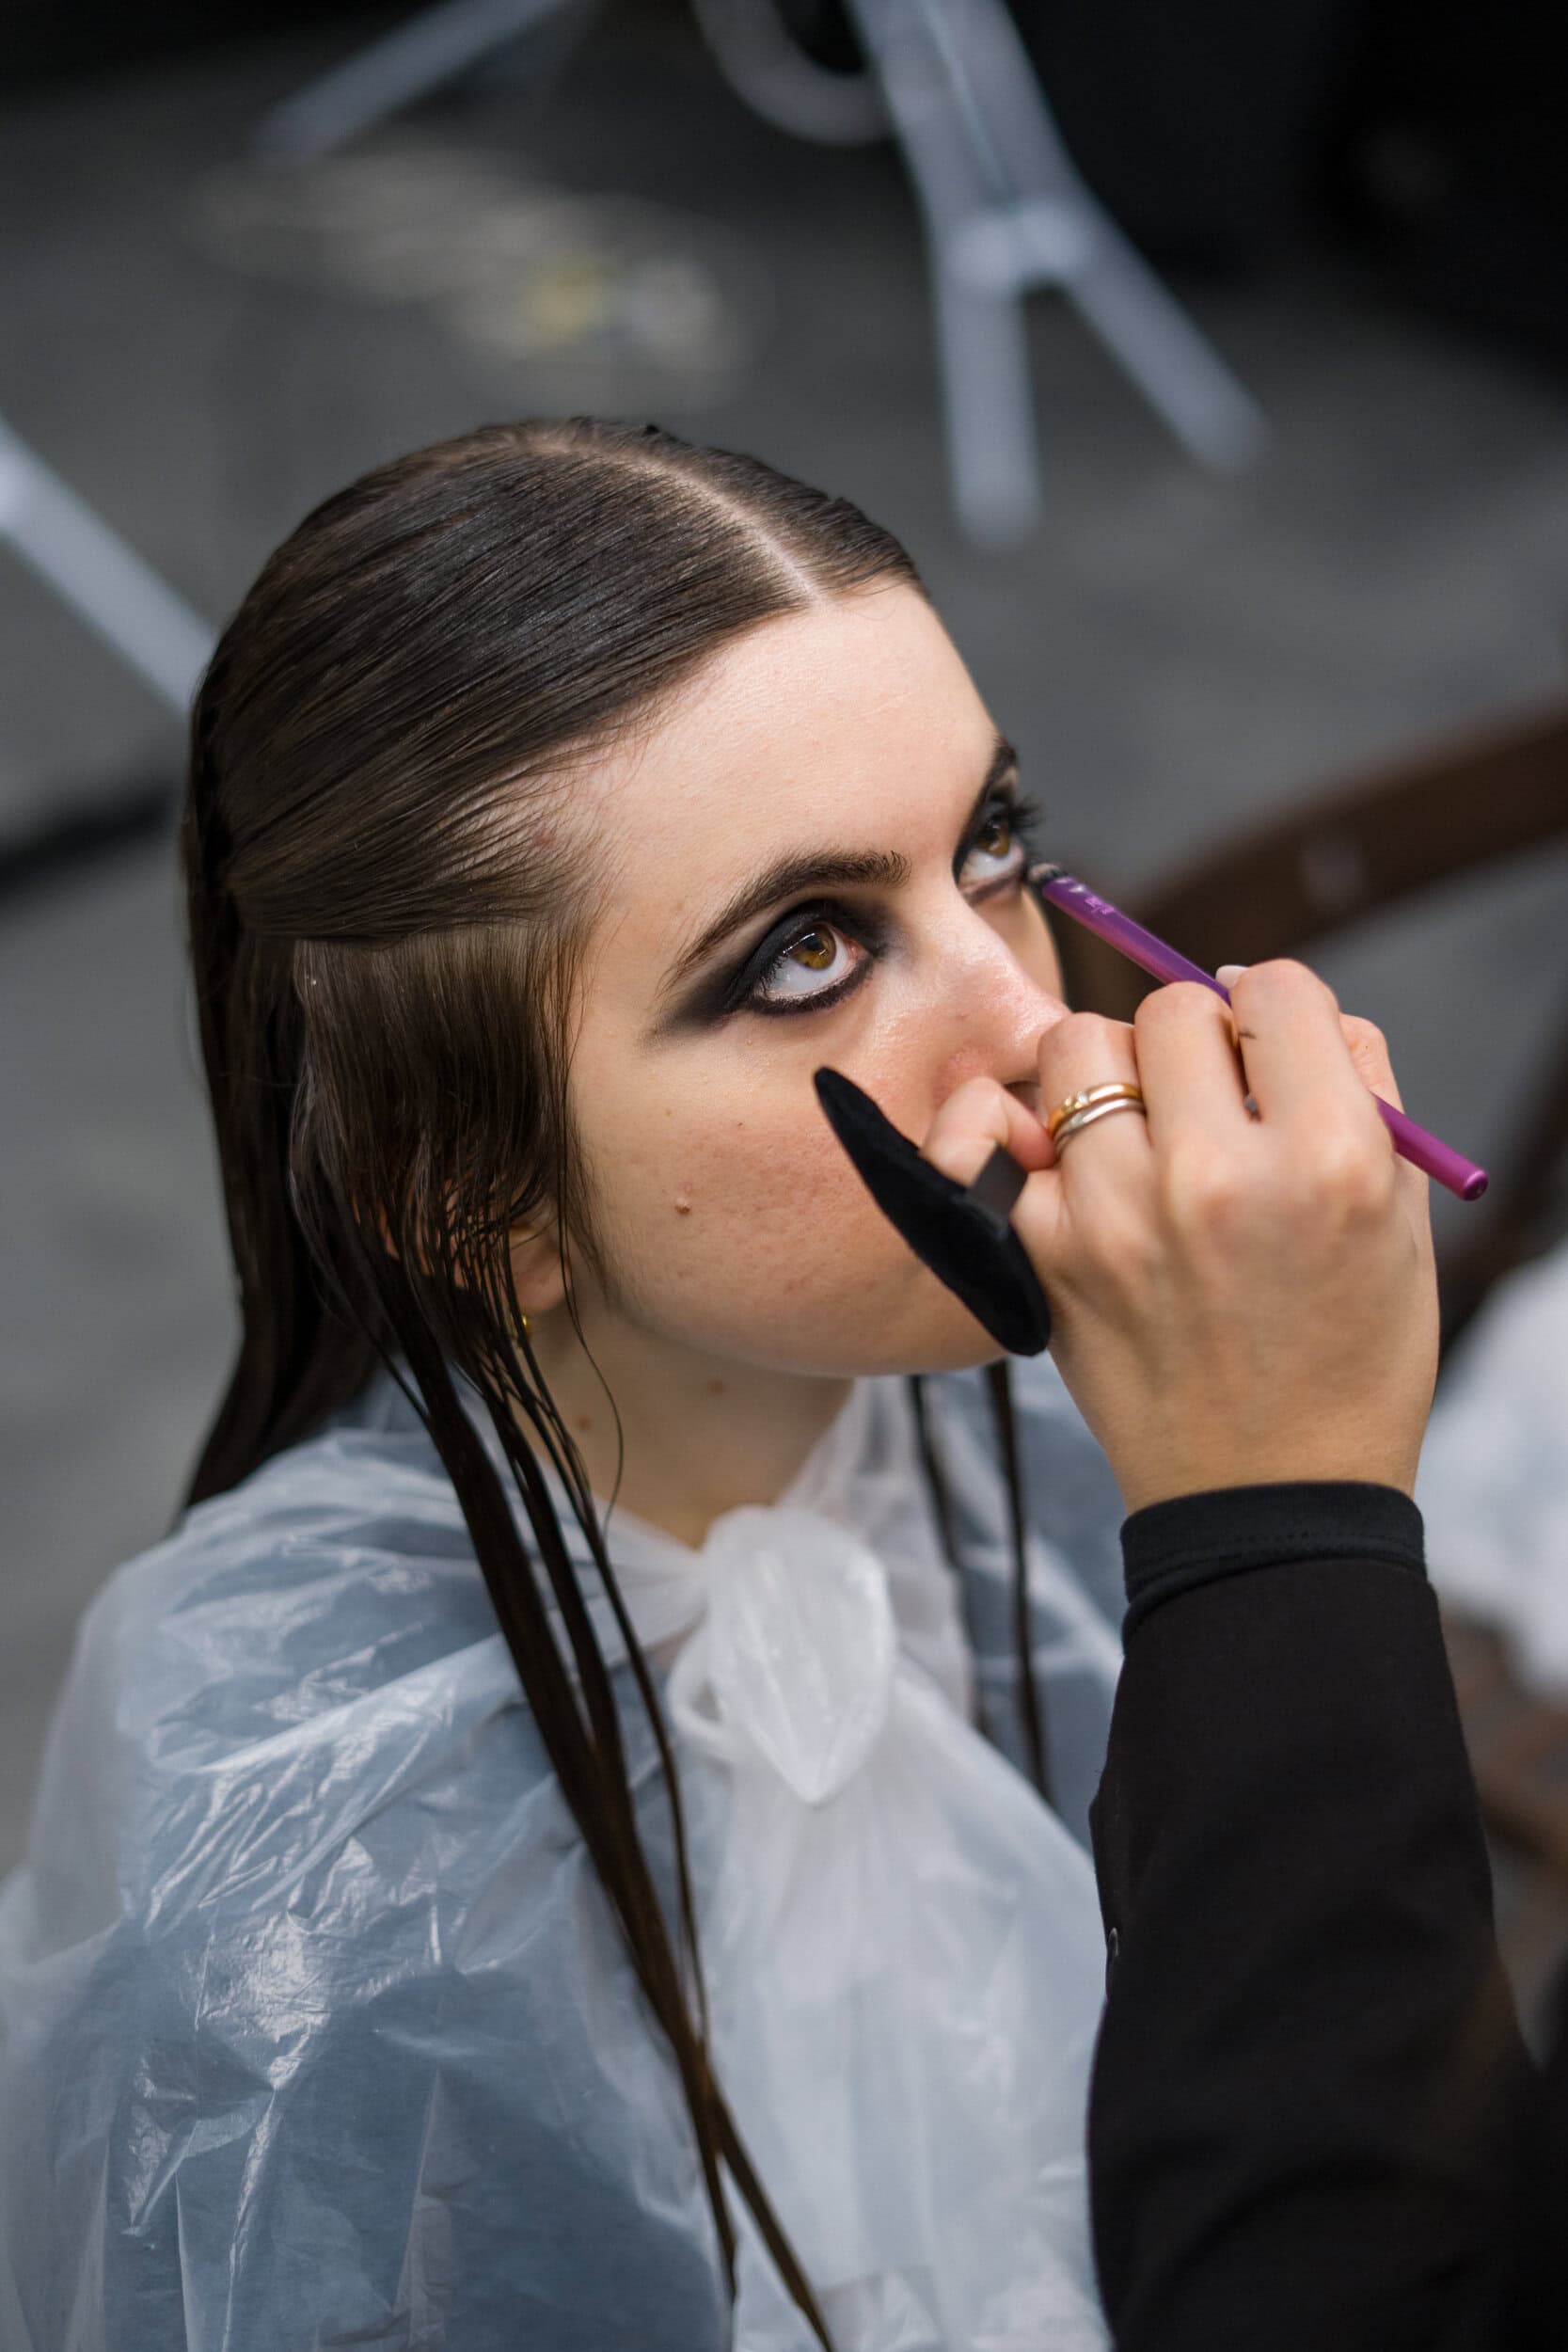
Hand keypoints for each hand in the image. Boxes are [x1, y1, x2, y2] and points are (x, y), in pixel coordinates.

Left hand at [922, 962, 1438, 1511]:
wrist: (1268, 1497)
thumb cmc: (1350, 1355)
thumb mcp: (1400, 1215)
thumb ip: (1353, 1087)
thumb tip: (1269, 997)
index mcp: (1328, 1156)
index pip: (1274, 989)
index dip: (1274, 1011)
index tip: (1269, 1051)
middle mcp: (1217, 1173)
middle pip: (1171, 1008)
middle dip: (1194, 1040)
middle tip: (1208, 1099)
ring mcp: (1118, 1212)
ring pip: (1079, 1049)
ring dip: (1111, 1077)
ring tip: (1144, 1134)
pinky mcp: (1048, 1252)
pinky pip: (1023, 1138)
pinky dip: (1052, 1151)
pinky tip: (1097, 1194)